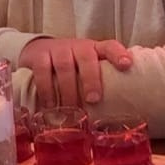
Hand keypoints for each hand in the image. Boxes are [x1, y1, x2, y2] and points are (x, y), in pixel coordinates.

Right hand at [18, 36, 132, 107]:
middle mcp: (77, 46)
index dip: (118, 54)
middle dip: (91, 79)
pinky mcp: (39, 55)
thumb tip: (114, 117)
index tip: (126, 65)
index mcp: (94, 50)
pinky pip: (42, 70)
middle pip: (86, 58)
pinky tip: (50, 104)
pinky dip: (46, 89)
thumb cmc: (70, 67)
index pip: (109, 46)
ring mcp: (57, 49)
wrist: (38, 51)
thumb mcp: (85, 70)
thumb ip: (98, 84)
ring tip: (70, 108)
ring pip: (64, 65)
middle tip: (93, 99)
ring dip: (68, 89)